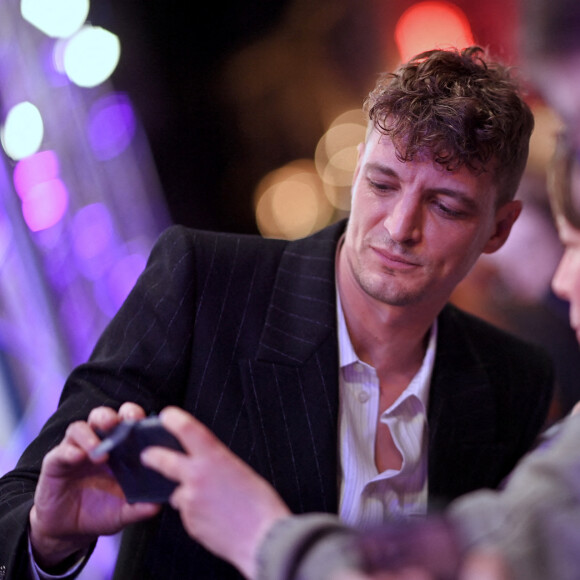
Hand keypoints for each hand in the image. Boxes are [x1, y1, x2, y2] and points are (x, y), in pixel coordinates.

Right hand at [29, 403, 160, 570]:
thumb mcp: (123, 511)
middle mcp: (97, 443)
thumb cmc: (101, 511)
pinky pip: (61, 450)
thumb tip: (157, 507)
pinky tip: (78, 457)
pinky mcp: (55, 462)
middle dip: (111, 416)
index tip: (143, 420)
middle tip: (117, 423)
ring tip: (99, 450)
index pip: (126, 421)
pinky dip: (70, 451)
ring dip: (90, 434)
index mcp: (119, 448)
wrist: (69, 530)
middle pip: (102, 417)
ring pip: (80, 428)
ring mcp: (75, 450)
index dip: (134, 415)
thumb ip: (139, 507)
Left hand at [141, 406, 290, 578]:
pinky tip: (216, 518)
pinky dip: (197, 514)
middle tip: (147, 455)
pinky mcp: (189, 522)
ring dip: (189, 494)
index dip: (174, 419)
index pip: (188, 429)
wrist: (262, 539)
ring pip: (180, 493)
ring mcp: (190, 500)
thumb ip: (218, 465)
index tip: (167, 415)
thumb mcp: (241, 471)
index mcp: (214, 457)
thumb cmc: (261, 504)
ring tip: (216, 503)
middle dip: (153, 456)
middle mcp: (197, 476)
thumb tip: (208, 467)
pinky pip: (188, 514)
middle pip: (164, 460)